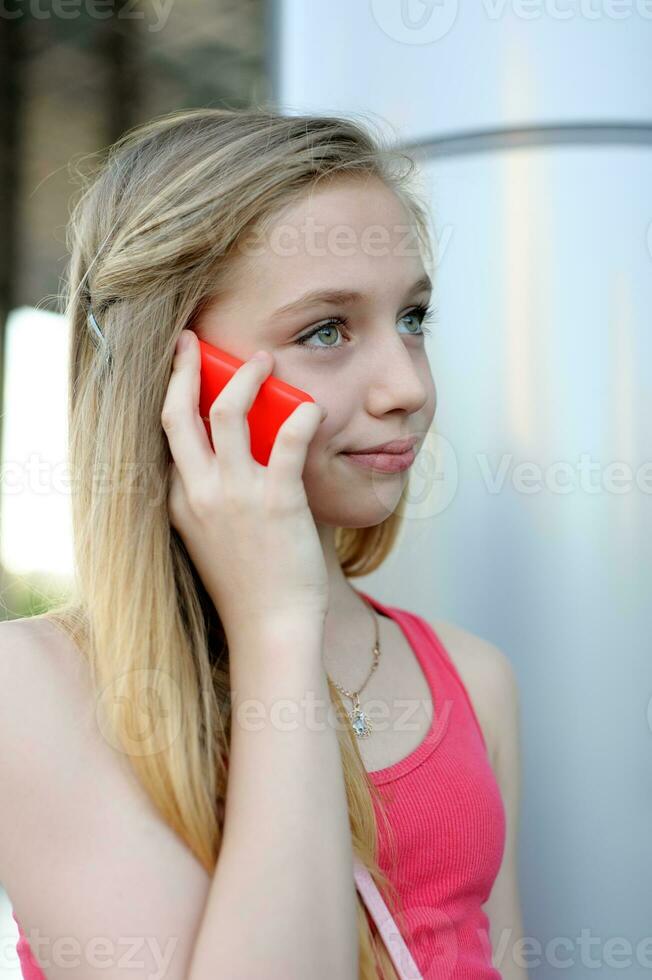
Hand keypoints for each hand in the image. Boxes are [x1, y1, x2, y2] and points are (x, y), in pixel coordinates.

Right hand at [161, 330, 329, 641]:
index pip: (167, 437)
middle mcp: (197, 491)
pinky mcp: (275, 500)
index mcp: (178, 500)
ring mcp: (234, 494)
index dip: (173, 396)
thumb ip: (216, 496)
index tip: (182, 372)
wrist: (270, 627)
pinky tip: (312, 408)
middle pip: (176, 413)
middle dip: (181, 368)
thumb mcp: (212, 537)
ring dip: (244, 378)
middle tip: (192, 341)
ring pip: (226, 413)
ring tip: (264, 360)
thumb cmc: (249, 584)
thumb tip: (245, 455)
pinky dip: (301, 417)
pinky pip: (286, 441)